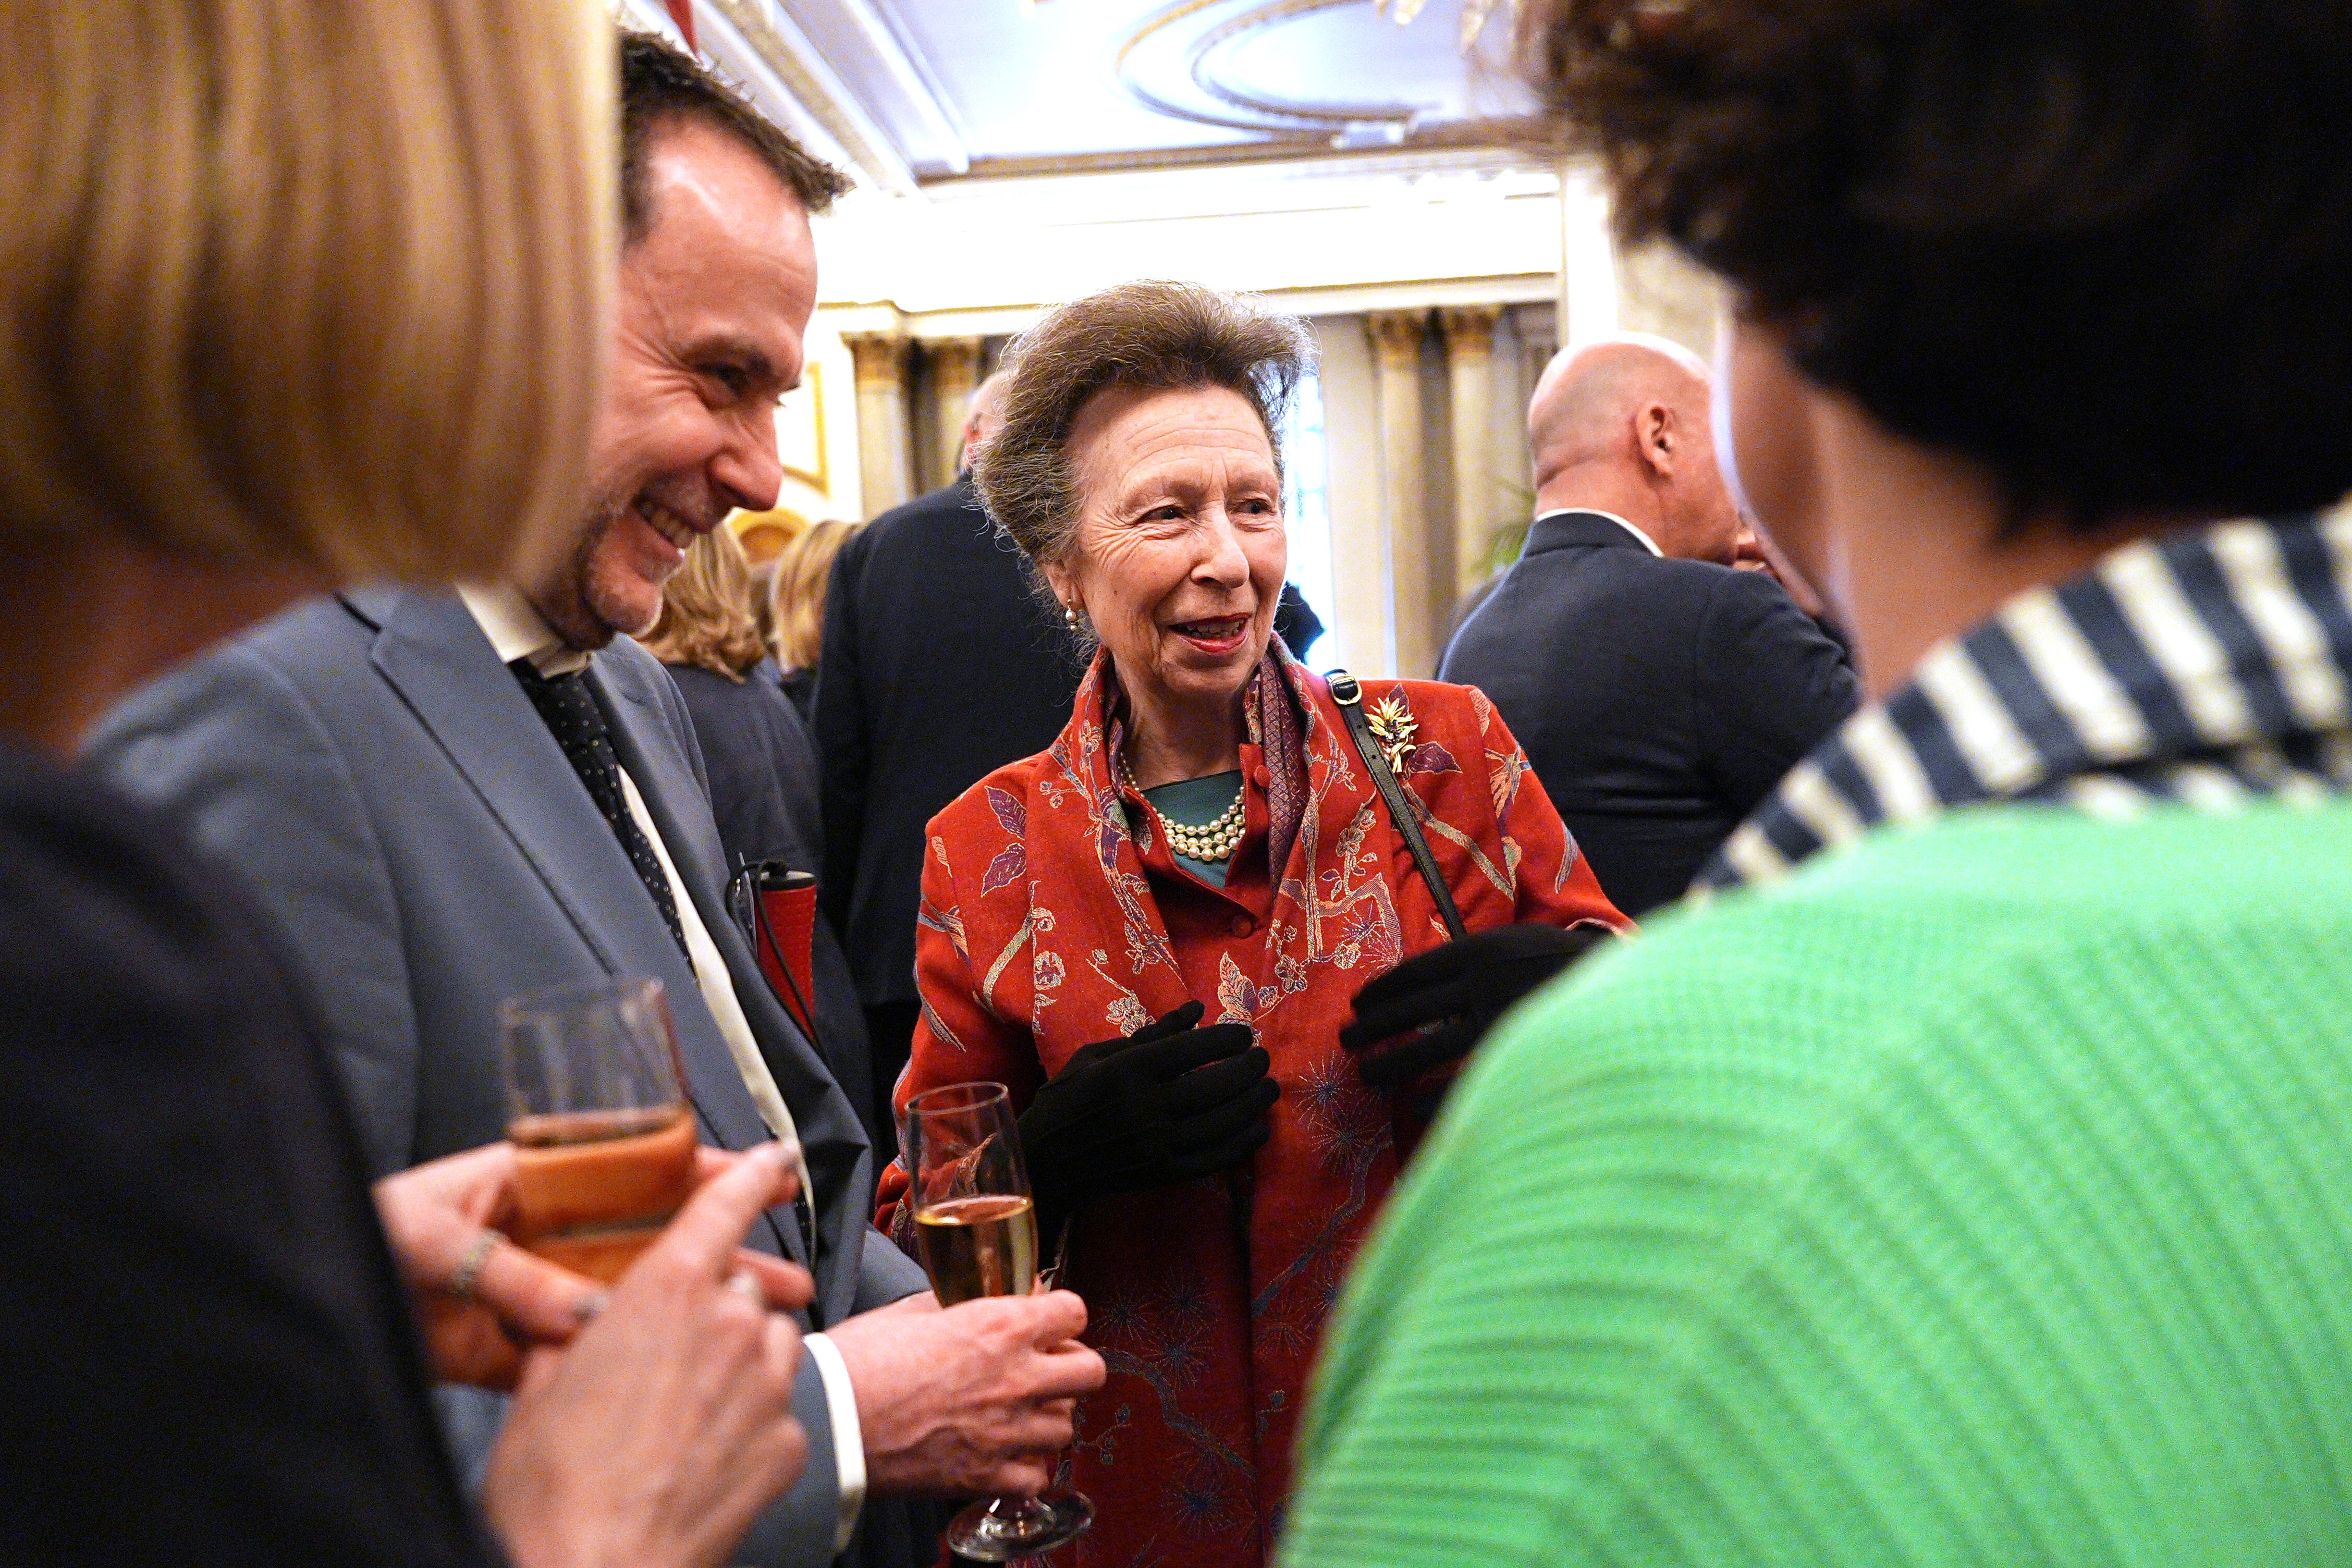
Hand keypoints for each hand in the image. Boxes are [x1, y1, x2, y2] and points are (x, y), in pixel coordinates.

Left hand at [376, 1142, 812, 1389]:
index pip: (633, 1167)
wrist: (300, 1289)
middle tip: (785, 1277)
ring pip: (629, 1302)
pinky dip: (618, 1366)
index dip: (700, 1170)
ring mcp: (534, 1289)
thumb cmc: (358, 1233)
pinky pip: (576, 1355)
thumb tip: (583, 1315)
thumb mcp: (431, 1239)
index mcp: (532, 1181)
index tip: (762, 1175)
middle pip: (649, 1240)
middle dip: (719, 1258)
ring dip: (688, 1317)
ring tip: (756, 1334)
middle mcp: (546, 1232)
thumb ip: (507, 1275)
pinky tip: (669, 1378)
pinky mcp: (510, 1346)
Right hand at [480, 1143, 814, 1567]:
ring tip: (685, 1411)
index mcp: (666, 1291)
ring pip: (770, 1345)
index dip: (752, 1175)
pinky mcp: (789, 1443)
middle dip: (713, 1309)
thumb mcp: (537, 1390)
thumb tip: (575, 1331)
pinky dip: (751, 1425)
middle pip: (740, 1290)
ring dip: (740, 1361)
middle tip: (667, 1360)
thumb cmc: (552, 1483)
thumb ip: (570, 1340)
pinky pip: (778, 1412)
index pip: (724, 1206)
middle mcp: (729, 1324)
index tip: (774, 1159)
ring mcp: (767, 1385)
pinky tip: (704, 1459)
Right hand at [825, 1289, 1104, 1496]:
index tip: (1048, 1322)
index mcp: (1000, 1326)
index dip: (1062, 1315)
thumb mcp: (914, 1310)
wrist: (831, 1418)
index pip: (1074, 1311)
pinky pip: (1036, 1475)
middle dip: (1072, 1365)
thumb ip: (962, 1302)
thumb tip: (987, 1294)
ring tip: (1018, 1411)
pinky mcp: (985, 1476)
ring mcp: (1005, 1431)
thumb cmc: (861, 1358)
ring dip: (1048, 1415)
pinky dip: (1025, 1466)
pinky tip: (1001, 1452)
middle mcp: (1016, 1378)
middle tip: (1044, 1367)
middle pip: (1091, 1372)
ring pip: (1066, 1426)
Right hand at [1018, 1000, 1277, 1231]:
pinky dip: (1242, 1143)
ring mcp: (1155, 1144)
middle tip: (1262, 1059)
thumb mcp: (1098, 1056)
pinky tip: (1258, 1128)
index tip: (1245, 1035)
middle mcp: (1144, 1108)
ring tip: (1268, 1088)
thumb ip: (1150, 1034)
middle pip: (1214, 1086)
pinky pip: (1214, 1159)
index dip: (1227, 1039)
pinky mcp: (1162, 1174)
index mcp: (1126, 1071)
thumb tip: (1197, 1010)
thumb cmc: (1069, 1098)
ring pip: (1221, 1123)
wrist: (1045, 1161)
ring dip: (1253, 1103)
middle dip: (1248, 1069)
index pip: (1191, 1049)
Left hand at [1341, 922, 1617, 1087]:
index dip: (1380, 990)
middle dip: (1371, 1027)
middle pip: (1408, 1010)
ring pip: (1423, 1048)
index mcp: (1480, 950)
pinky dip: (1431, 1097)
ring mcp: (1496, 1022)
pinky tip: (1411, 1106)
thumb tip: (1434, 975)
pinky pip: (1460, 1082)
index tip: (1358, 1004)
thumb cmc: (1567, 966)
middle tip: (1345, 1040)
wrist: (1625, 991)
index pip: (1413, 971)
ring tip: (1365, 1075)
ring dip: (1387, 1064)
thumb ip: (1479, 956)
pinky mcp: (1511, 1057)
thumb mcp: (1521, 943)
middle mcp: (1482, 983)